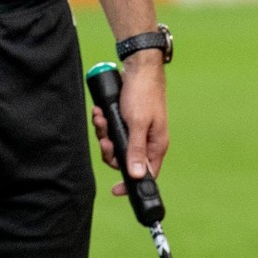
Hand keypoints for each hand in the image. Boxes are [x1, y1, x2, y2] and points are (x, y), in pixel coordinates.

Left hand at [91, 54, 168, 194]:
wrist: (139, 67)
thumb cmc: (143, 93)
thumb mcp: (138, 123)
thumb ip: (136, 150)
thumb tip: (137, 175)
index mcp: (156, 144)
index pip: (146, 173)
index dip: (131, 183)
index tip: (116, 190)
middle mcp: (148, 140)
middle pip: (124, 160)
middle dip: (109, 149)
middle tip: (104, 139)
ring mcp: (137, 130)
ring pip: (116, 144)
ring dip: (104, 133)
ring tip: (100, 118)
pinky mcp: (128, 121)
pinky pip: (113, 131)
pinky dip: (104, 124)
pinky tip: (100, 112)